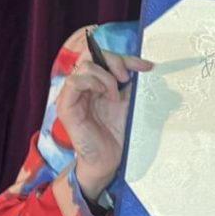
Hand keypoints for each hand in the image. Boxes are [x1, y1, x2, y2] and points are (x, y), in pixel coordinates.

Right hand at [57, 49, 152, 199]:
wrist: (108, 160)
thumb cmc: (117, 134)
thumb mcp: (129, 104)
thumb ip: (133, 86)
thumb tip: (148, 68)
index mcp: (96, 84)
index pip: (105, 58)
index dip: (127, 58)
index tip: (147, 66)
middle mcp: (83, 86)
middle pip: (92, 56)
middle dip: (114, 61)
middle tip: (126, 78)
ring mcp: (72, 95)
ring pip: (84, 66)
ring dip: (105, 76)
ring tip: (115, 94)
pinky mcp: (66, 106)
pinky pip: (73, 82)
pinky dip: (92, 82)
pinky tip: (105, 95)